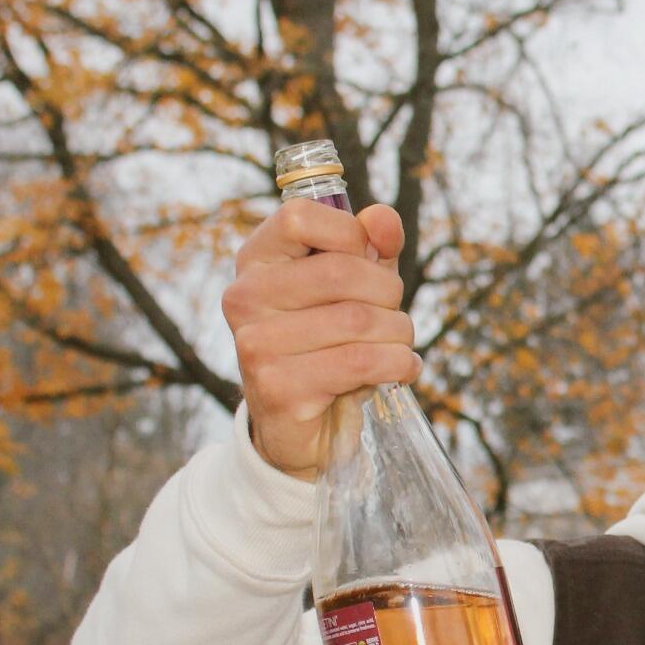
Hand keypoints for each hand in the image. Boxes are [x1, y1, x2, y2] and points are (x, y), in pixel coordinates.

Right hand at [221, 199, 419, 478]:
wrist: (304, 427)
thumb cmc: (332, 342)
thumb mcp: (356, 286)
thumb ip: (370, 245)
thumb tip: (384, 221)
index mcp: (257, 261)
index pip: (300, 217)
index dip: (352, 234)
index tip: (369, 259)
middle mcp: (245, 298)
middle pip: (341, 271)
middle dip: (389, 294)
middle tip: (393, 316)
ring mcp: (256, 344)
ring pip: (359, 320)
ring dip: (399, 334)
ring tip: (397, 346)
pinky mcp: (278, 388)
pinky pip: (362, 362)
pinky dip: (398, 364)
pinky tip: (399, 369)